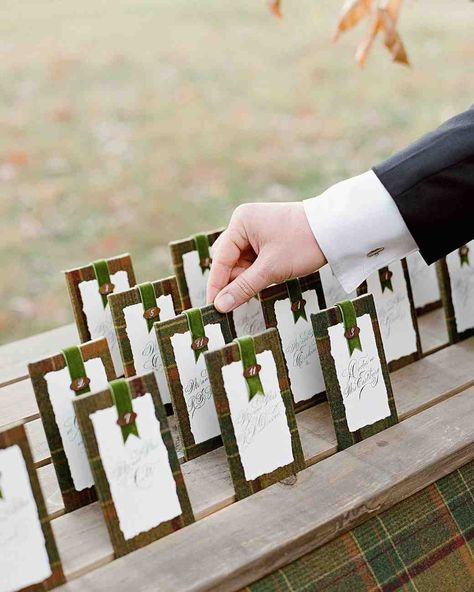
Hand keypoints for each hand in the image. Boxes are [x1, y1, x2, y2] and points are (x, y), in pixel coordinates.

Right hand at [207, 202, 325, 311]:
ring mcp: (255, 228)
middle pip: (228, 259)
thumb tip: (220, 306)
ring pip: (241, 261)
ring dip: (249, 276)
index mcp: (241, 222)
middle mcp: (244, 222)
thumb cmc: (303, 245)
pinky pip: (253, 258)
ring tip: (270, 278)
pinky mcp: (266, 236)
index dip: (217, 284)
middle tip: (249, 294)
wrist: (336, 230)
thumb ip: (243, 288)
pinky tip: (271, 275)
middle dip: (237, 279)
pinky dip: (258, 271)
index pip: (221, 258)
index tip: (213, 307)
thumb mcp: (271, 270)